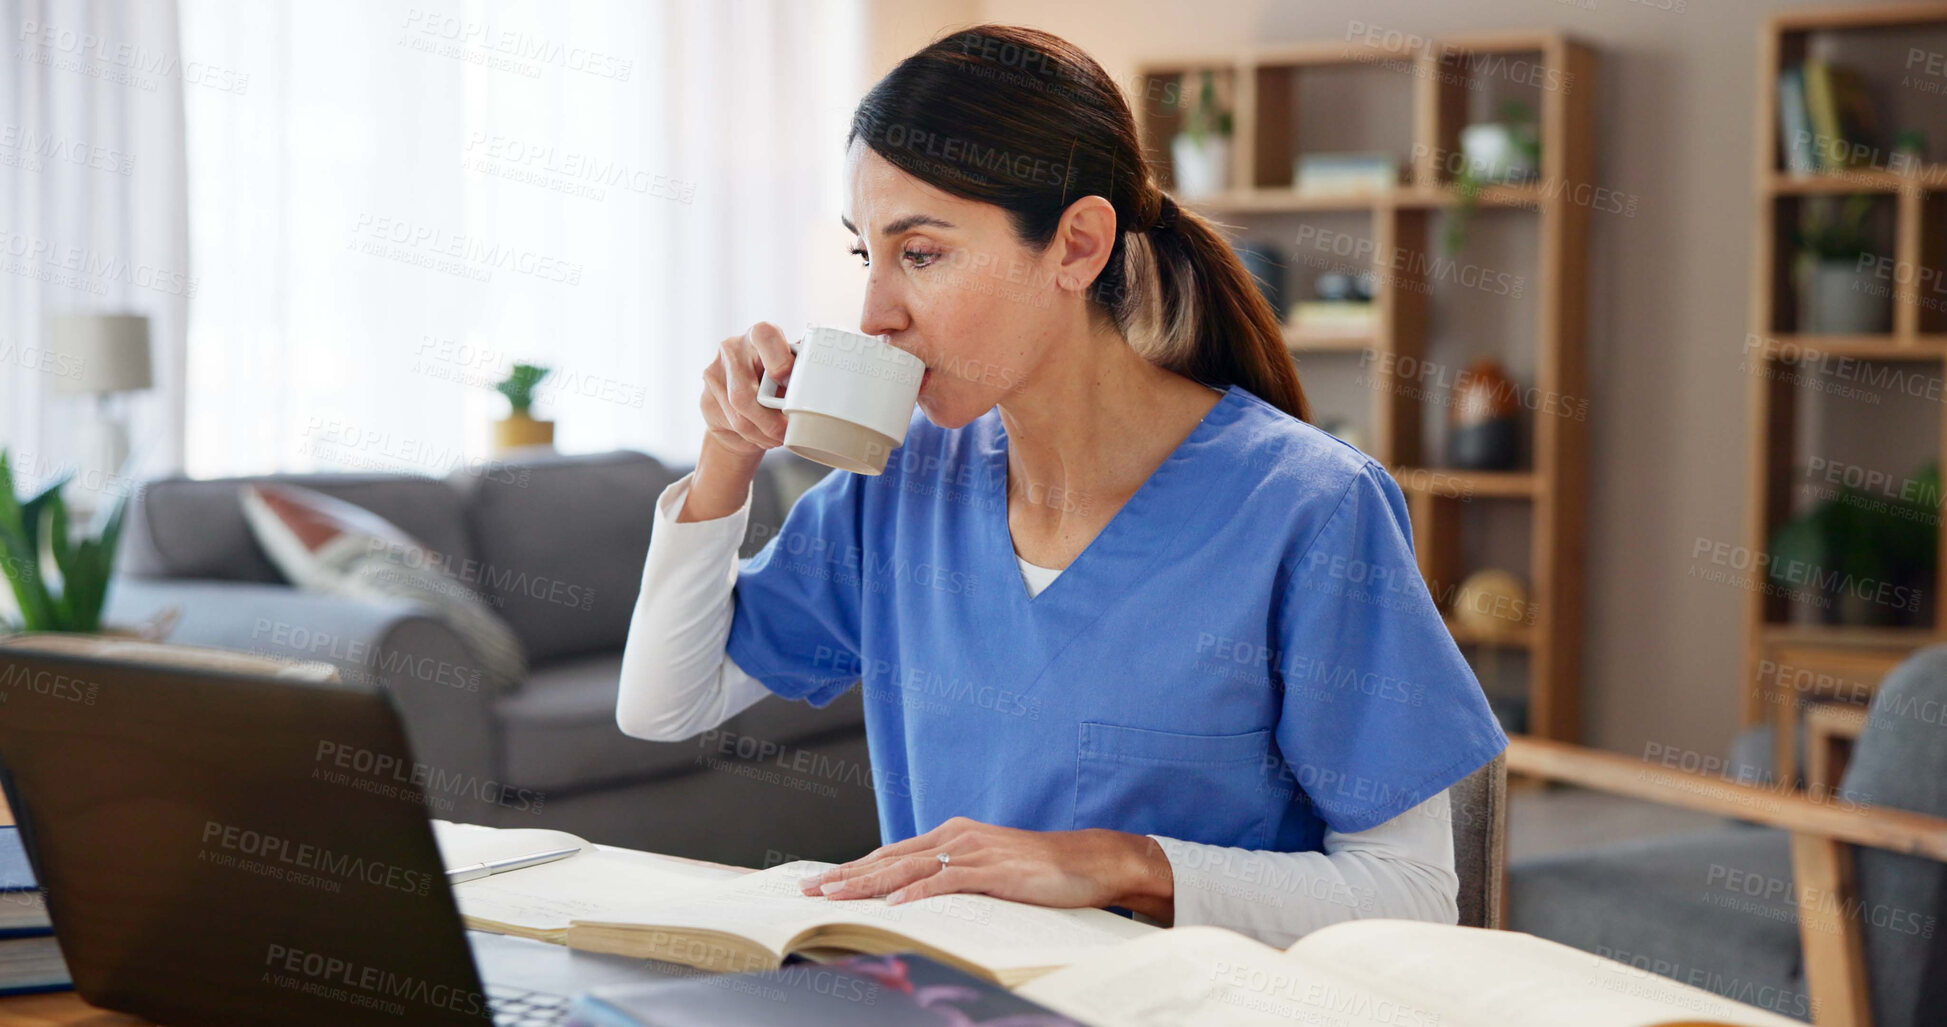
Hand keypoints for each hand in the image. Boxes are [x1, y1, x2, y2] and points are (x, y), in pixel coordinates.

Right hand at [700, 321, 794, 458]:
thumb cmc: (773, 383)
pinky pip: (731, 424)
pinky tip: (763, 436)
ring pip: (738, 414)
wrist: (742, 402)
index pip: (764, 335)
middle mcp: (732, 349)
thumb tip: (818, 376)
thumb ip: (799, 371)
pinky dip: (753, 436)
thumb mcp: (788, 373)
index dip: (778, 361)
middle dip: (770, 421)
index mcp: (758, 335)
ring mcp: (715, 373)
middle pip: (745, 392)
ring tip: (778, 437)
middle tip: (787, 431)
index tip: (787, 382)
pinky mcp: (706, 397)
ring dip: (763, 432)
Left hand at [795, 816, 1173, 914]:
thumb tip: (919, 894)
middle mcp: (956, 837)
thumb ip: (954, 876)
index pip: (892, 853)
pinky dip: (915, 891)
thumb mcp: (988, 869)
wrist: (1086, 862)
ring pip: (906, 868)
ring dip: (865, 883)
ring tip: (833, 895)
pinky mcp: (990, 869)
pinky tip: (892, 903)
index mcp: (953, 835)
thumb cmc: (1038, 870)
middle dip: (845, 874)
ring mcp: (971, 851)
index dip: (855, 867)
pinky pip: (945, 881)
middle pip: (888, 858)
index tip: (822, 880)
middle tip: (808, 888)